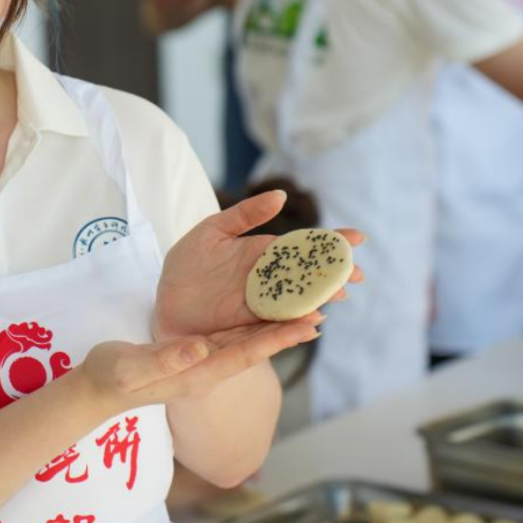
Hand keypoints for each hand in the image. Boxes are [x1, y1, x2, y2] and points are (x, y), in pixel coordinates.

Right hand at [77, 317, 320, 416]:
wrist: (98, 390)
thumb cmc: (111, 377)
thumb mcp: (131, 367)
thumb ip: (164, 359)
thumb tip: (200, 348)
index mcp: (196, 374)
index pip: (245, 355)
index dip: (277, 340)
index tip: (308, 325)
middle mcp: (206, 369)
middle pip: (255, 348)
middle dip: (288, 332)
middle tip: (322, 311)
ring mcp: (201, 363)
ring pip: (246, 342)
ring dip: (276, 327)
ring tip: (304, 309)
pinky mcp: (193, 354)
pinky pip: (229, 337)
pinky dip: (251, 324)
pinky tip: (264, 311)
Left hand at [153, 190, 364, 341]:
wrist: (164, 301)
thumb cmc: (186, 264)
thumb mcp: (211, 231)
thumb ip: (245, 214)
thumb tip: (281, 195)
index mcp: (264, 253)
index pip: (303, 245)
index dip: (330, 242)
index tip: (357, 237)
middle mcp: (269, 280)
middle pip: (308, 276)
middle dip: (335, 275)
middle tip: (358, 274)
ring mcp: (261, 304)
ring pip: (298, 302)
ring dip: (319, 300)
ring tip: (337, 296)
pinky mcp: (249, 327)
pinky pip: (276, 325)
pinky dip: (295, 324)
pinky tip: (311, 321)